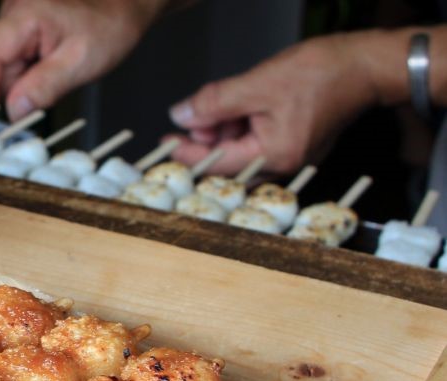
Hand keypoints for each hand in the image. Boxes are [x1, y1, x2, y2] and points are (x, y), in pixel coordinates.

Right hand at [0, 0, 160, 120]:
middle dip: (6, 91)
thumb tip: (14, 111)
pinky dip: (25, 76)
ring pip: (1, 64)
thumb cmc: (109, 26)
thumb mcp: (80, 63)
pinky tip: (48, 74)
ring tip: (53, 81)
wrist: (123, 6)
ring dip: (18, 84)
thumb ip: (44, 87)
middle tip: (33, 109)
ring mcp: (14, 19)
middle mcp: (13, 11)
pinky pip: (11, 59)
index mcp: (25, 14)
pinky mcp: (19, 28)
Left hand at [166, 33, 379, 175]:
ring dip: (224, 132)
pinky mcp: (293, 145)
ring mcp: (290, 157)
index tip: (166, 143)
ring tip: (223, 103)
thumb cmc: (322, 73)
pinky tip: (240, 107)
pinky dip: (241, 128)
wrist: (364, 64)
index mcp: (276, 156)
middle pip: (227, 162)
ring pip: (240, 152)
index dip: (187, 152)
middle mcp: (284, 165)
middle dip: (207, 139)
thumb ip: (214, 103)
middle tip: (194, 114)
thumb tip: (182, 115)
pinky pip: (256, 144)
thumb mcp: (256, 84)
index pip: (217, 163)